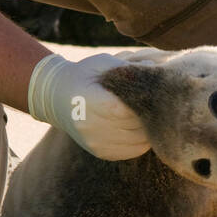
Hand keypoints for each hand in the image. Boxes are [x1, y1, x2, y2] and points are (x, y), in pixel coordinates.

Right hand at [27, 48, 166, 158]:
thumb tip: (156, 71)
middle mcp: (92, 127)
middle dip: (151, 114)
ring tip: (151, 113)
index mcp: (93, 103)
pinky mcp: (101, 153)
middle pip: (137, 126)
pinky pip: (133, 151)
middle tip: (159, 102)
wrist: (56, 98)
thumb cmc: (84, 75)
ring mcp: (96, 143)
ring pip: (139, 141)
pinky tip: (141, 125)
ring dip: (150, 128)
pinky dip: (143, 140)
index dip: (146, 102)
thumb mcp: (101, 63)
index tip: (155, 92)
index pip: (130, 110)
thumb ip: (127, 68)